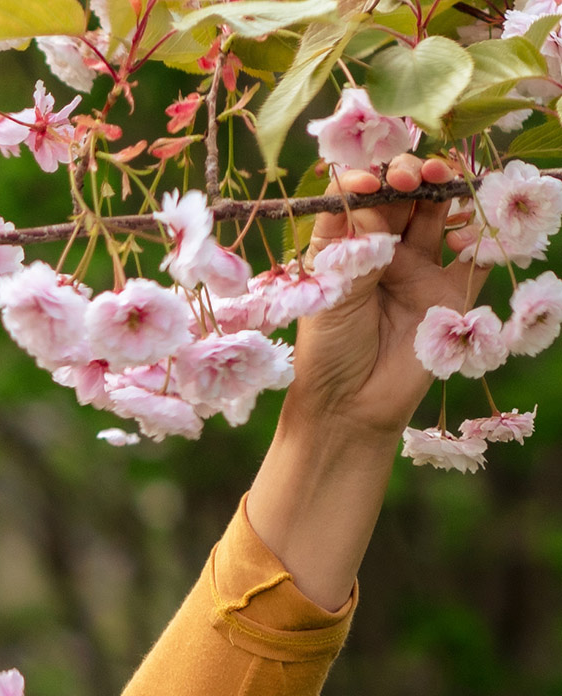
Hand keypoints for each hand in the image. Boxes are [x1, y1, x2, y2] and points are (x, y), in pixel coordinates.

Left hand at [285, 153, 487, 440]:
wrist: (350, 409)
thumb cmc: (327, 353)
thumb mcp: (330, 294)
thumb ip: (355, 245)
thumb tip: (369, 193)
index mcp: (347, 248)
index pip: (360, 196)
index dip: (367, 178)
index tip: (370, 180)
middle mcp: (384, 253)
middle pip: (405, 196)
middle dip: (413, 174)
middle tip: (419, 175)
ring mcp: (419, 271)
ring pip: (440, 214)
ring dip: (447, 192)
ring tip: (445, 184)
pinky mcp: (449, 296)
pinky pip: (475, 257)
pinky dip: (480, 237)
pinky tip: (466, 237)